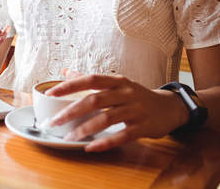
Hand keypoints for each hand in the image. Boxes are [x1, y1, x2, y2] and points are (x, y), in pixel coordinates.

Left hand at [46, 68, 188, 151]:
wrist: (169, 107)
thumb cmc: (137, 95)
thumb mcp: (117, 83)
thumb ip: (91, 79)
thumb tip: (66, 72)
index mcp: (117, 81)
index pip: (90, 79)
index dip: (69, 86)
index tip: (50, 93)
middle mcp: (125, 93)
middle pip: (95, 100)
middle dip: (71, 111)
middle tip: (54, 121)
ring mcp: (135, 110)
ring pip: (107, 119)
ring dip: (85, 128)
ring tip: (69, 137)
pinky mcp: (143, 127)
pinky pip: (122, 136)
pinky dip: (105, 142)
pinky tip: (90, 147)